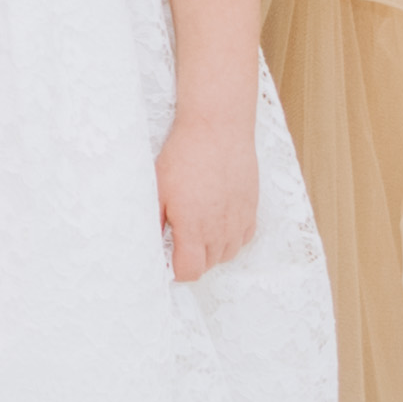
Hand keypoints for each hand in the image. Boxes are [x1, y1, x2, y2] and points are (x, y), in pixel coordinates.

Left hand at [158, 102, 260, 285]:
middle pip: (208, 265)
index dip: (176, 271)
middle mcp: (219, 229)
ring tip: (197, 232)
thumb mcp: (158, 189)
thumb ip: (155, 221)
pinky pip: (243, 238)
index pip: (190, 271)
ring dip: (212, 251)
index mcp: (193, 227)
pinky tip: (217, 224)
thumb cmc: (183, 156)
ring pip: (227, 254)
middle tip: (179, 242)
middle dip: (192, 260)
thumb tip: (151, 245)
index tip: (167, 261)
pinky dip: (230, 239)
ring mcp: (238, 220)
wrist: (217, 130)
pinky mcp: (251, 209)